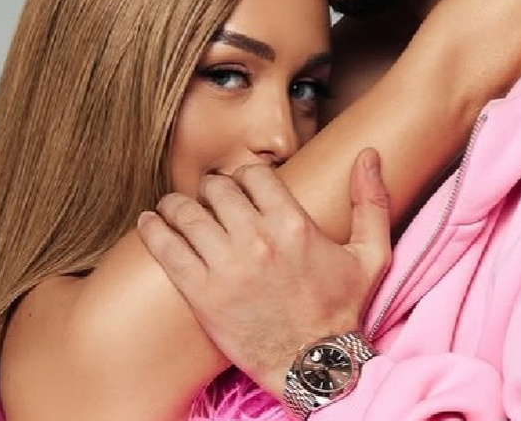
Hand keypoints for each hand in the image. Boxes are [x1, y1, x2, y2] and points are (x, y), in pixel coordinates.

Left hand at [137, 149, 391, 398]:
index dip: (245, 175)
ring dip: (178, 204)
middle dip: (212, 188)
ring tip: (174, 207)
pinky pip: (168, 250)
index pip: (254, 174)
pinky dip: (153, 230)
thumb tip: (369, 154)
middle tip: (209, 198)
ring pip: (188, 213)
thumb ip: (370, 201)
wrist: (315, 366)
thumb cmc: (343, 310)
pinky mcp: (204, 295)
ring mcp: (228, 268)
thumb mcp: (370, 254)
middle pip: (218, 189)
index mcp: (294, 224)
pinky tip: (149, 222)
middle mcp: (259, 240)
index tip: (241, 186)